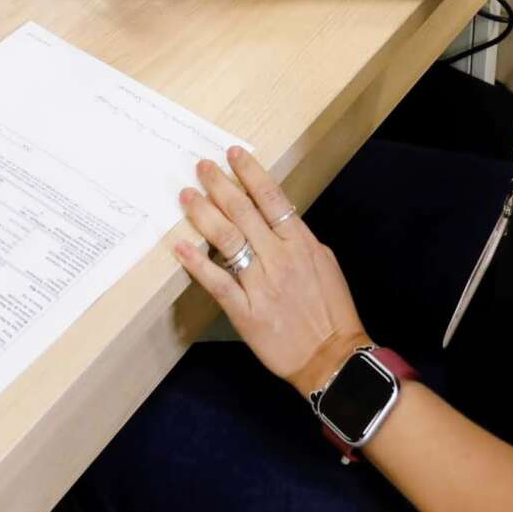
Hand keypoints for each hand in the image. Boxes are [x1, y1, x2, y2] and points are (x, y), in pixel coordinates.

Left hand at [174, 147, 368, 392]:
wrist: (332, 357)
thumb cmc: (331, 311)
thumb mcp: (324, 263)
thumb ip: (297, 240)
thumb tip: (275, 218)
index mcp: (301, 243)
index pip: (272, 197)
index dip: (250, 173)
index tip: (234, 154)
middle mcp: (280, 257)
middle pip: (244, 211)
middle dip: (219, 185)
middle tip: (201, 166)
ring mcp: (261, 284)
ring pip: (227, 239)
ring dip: (203, 213)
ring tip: (186, 195)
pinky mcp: (246, 311)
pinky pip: (217, 282)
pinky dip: (197, 263)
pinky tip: (180, 247)